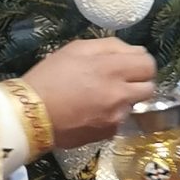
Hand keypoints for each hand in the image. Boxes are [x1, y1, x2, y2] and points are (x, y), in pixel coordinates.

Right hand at [22, 37, 156, 147]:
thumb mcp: (76, 49)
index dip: (142, 63)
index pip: (149, 65)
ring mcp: (116, 117)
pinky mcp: (108, 133)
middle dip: (139, 82)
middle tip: (120, 80)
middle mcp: (120, 94)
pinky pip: (119, 120)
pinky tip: (91, 111)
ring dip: (124, 99)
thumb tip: (135, 51)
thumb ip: (110, 46)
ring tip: (99, 96)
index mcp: (113, 69)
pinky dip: (110, 115)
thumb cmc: (49, 76)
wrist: (30, 115)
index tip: (131, 64)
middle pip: (149, 88)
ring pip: (133, 105)